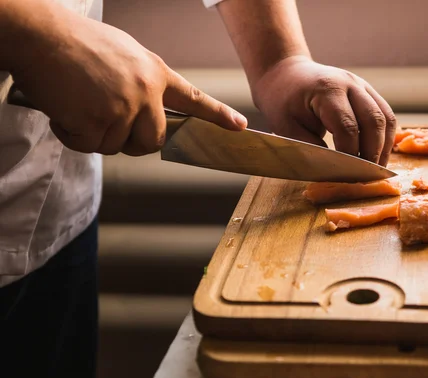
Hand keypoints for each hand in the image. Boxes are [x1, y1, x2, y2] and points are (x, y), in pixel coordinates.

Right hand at [10, 4, 246, 155]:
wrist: (41, 34)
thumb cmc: (77, 43)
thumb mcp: (125, 55)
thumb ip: (142, 84)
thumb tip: (143, 112)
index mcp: (155, 73)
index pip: (193, 99)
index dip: (217, 115)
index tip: (239, 127)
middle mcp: (146, 93)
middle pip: (152, 141)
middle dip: (132, 142)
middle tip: (107, 124)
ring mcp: (125, 108)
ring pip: (115, 145)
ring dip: (93, 134)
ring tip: (77, 102)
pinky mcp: (100, 122)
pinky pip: (88, 145)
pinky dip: (71, 134)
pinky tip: (64, 108)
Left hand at [250, 56, 395, 165]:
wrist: (285, 73)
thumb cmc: (282, 101)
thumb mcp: (286, 126)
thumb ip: (308, 147)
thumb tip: (333, 169)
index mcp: (327, 89)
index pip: (348, 127)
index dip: (350, 154)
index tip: (347, 175)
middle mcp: (350, 83)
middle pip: (374, 121)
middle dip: (373, 153)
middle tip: (366, 177)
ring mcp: (362, 85)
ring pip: (386, 118)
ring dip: (384, 147)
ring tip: (375, 170)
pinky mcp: (367, 91)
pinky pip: (385, 115)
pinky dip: (385, 137)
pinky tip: (377, 155)